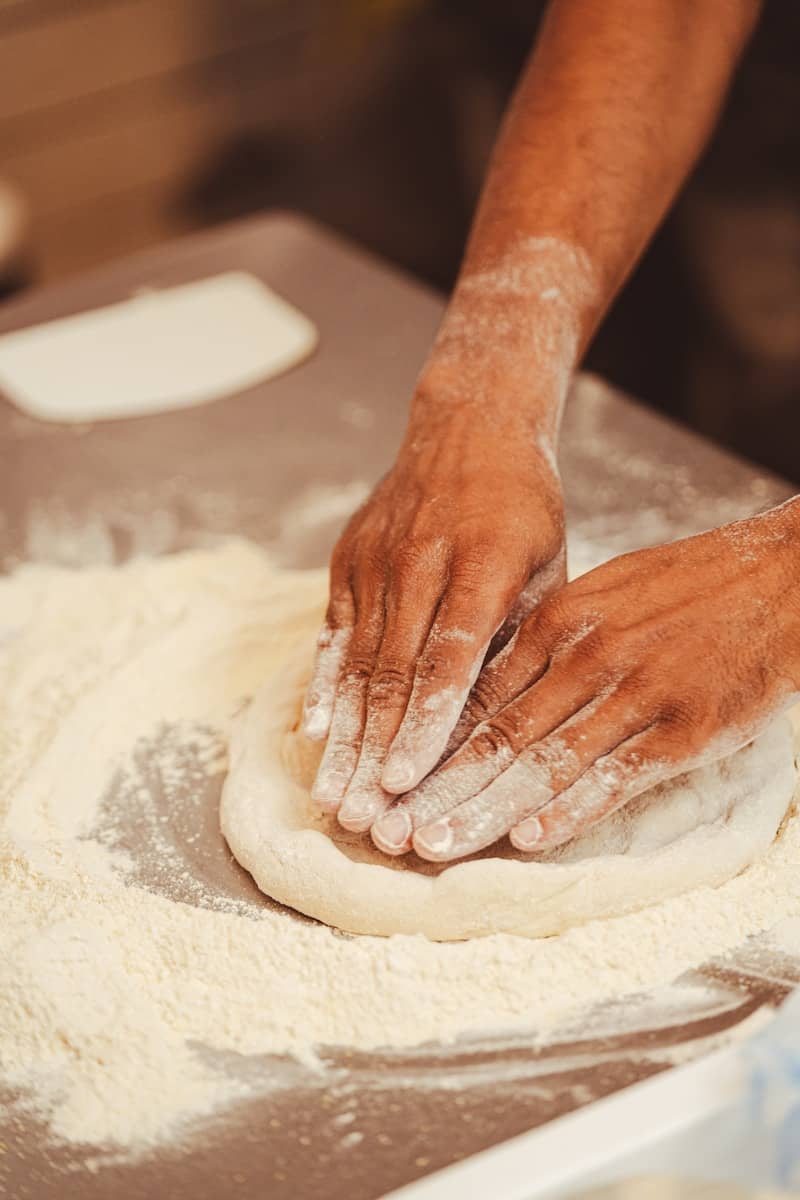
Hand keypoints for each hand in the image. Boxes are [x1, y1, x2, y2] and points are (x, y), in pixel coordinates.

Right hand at [303, 391, 565, 833]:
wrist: (469, 428)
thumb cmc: (523, 509)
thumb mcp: (548, 564)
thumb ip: (522, 638)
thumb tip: (502, 726)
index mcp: (483, 563)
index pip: (450, 659)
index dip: (426, 725)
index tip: (406, 783)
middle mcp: (421, 562)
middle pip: (393, 673)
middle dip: (376, 753)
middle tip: (364, 819)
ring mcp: (377, 561)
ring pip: (358, 663)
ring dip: (345, 738)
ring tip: (334, 798)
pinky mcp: (349, 563)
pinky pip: (335, 636)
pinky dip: (325, 688)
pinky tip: (316, 734)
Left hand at [369, 500, 799, 861]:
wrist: (780, 580)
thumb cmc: (688, 587)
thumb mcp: (604, 593)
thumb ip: (547, 637)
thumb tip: (491, 681)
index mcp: (560, 622)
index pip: (478, 697)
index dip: (429, 747)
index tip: (389, 785)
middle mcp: (588, 658)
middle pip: (497, 736)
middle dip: (437, 790)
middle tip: (387, 831)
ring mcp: (636, 693)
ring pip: (543, 762)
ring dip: (484, 811)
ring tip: (434, 847)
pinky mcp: (685, 728)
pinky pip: (616, 776)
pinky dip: (570, 810)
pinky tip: (529, 840)